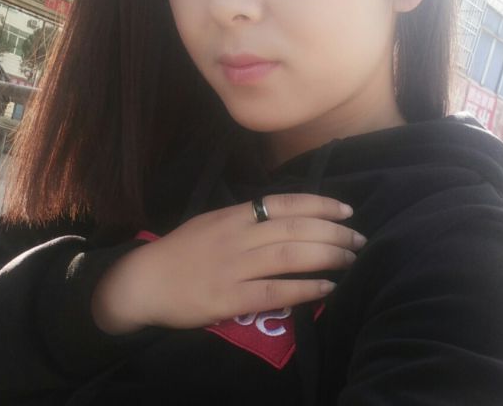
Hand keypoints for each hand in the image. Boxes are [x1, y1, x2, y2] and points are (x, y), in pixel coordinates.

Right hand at [91, 193, 365, 333]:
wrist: (143, 281)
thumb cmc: (182, 250)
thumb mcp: (213, 221)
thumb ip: (247, 217)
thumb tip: (288, 217)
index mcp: (234, 214)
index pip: (284, 203)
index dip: (320, 204)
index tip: (347, 210)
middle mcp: (237, 236)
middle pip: (294, 229)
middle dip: (333, 232)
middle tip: (359, 239)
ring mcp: (232, 266)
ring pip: (289, 255)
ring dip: (326, 256)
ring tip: (351, 260)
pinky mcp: (227, 298)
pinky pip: (273, 291)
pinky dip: (304, 288)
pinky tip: (328, 289)